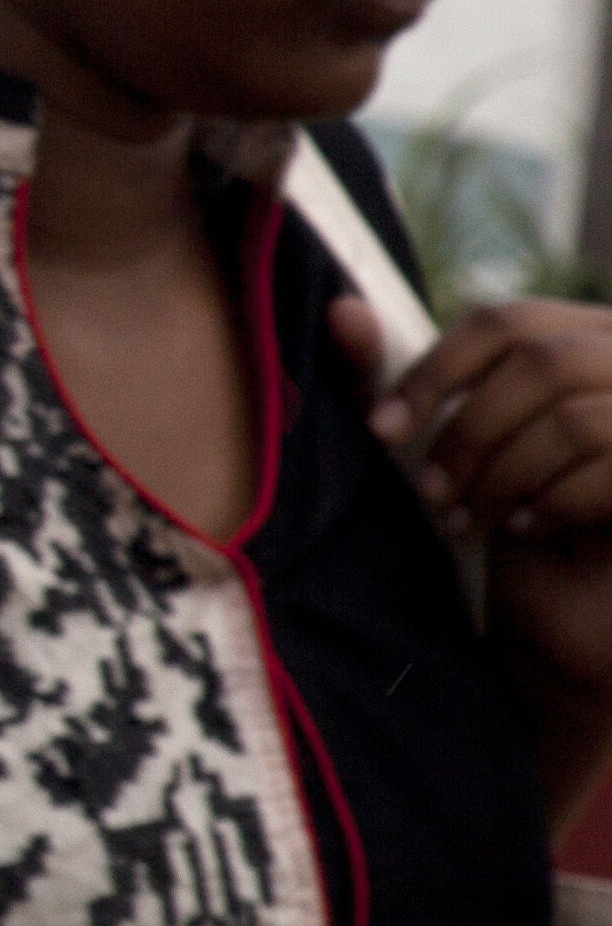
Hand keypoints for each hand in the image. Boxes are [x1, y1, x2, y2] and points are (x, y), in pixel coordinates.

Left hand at [342, 291, 611, 790]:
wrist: (575, 616)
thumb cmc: (512, 517)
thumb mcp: (455, 446)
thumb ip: (408, 382)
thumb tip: (340, 310)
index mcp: (586, 340)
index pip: (505, 322)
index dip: (432, 370)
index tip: (381, 429)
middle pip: (539, 360)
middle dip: (466, 431)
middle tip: (429, 490)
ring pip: (572, 417)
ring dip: (501, 475)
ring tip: (467, 519)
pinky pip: (608, 468)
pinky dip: (553, 501)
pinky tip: (526, 529)